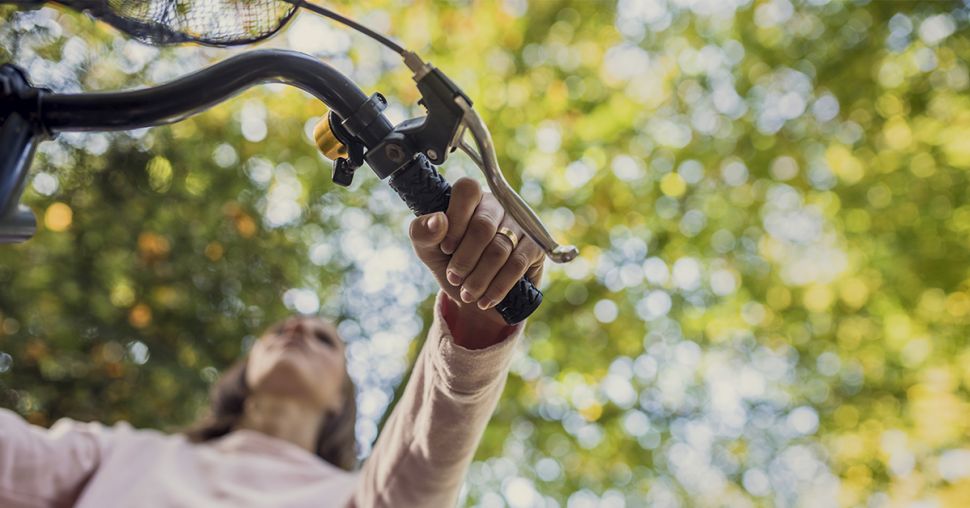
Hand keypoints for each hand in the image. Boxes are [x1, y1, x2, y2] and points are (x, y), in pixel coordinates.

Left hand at [409, 177, 544, 327]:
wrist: (475, 293)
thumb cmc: (449, 262)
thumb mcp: (428, 249)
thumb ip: (423, 232)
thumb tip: (437, 221)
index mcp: (471, 197)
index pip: (467, 191)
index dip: (455, 220)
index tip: (445, 248)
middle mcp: (498, 204)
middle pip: (483, 226)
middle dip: (465, 259)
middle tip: (454, 278)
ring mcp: (520, 223)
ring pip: (499, 249)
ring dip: (479, 277)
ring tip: (467, 294)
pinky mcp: (535, 246)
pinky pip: (517, 265)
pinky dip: (498, 286)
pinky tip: (485, 300)